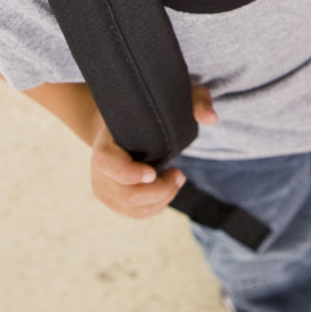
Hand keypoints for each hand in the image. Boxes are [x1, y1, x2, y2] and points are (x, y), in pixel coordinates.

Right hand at [88, 84, 218, 218]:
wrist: (122, 124)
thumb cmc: (150, 110)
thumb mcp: (175, 98)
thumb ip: (196, 101)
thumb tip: (211, 118)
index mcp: (104, 144)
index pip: (107, 163)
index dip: (128, 173)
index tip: (153, 173)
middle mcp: (99, 170)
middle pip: (127, 194)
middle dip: (160, 191)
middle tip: (179, 174)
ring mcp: (104, 188)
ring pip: (133, 208)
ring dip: (162, 199)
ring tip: (176, 178)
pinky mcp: (113, 200)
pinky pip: (136, 214)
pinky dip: (157, 205)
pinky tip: (168, 188)